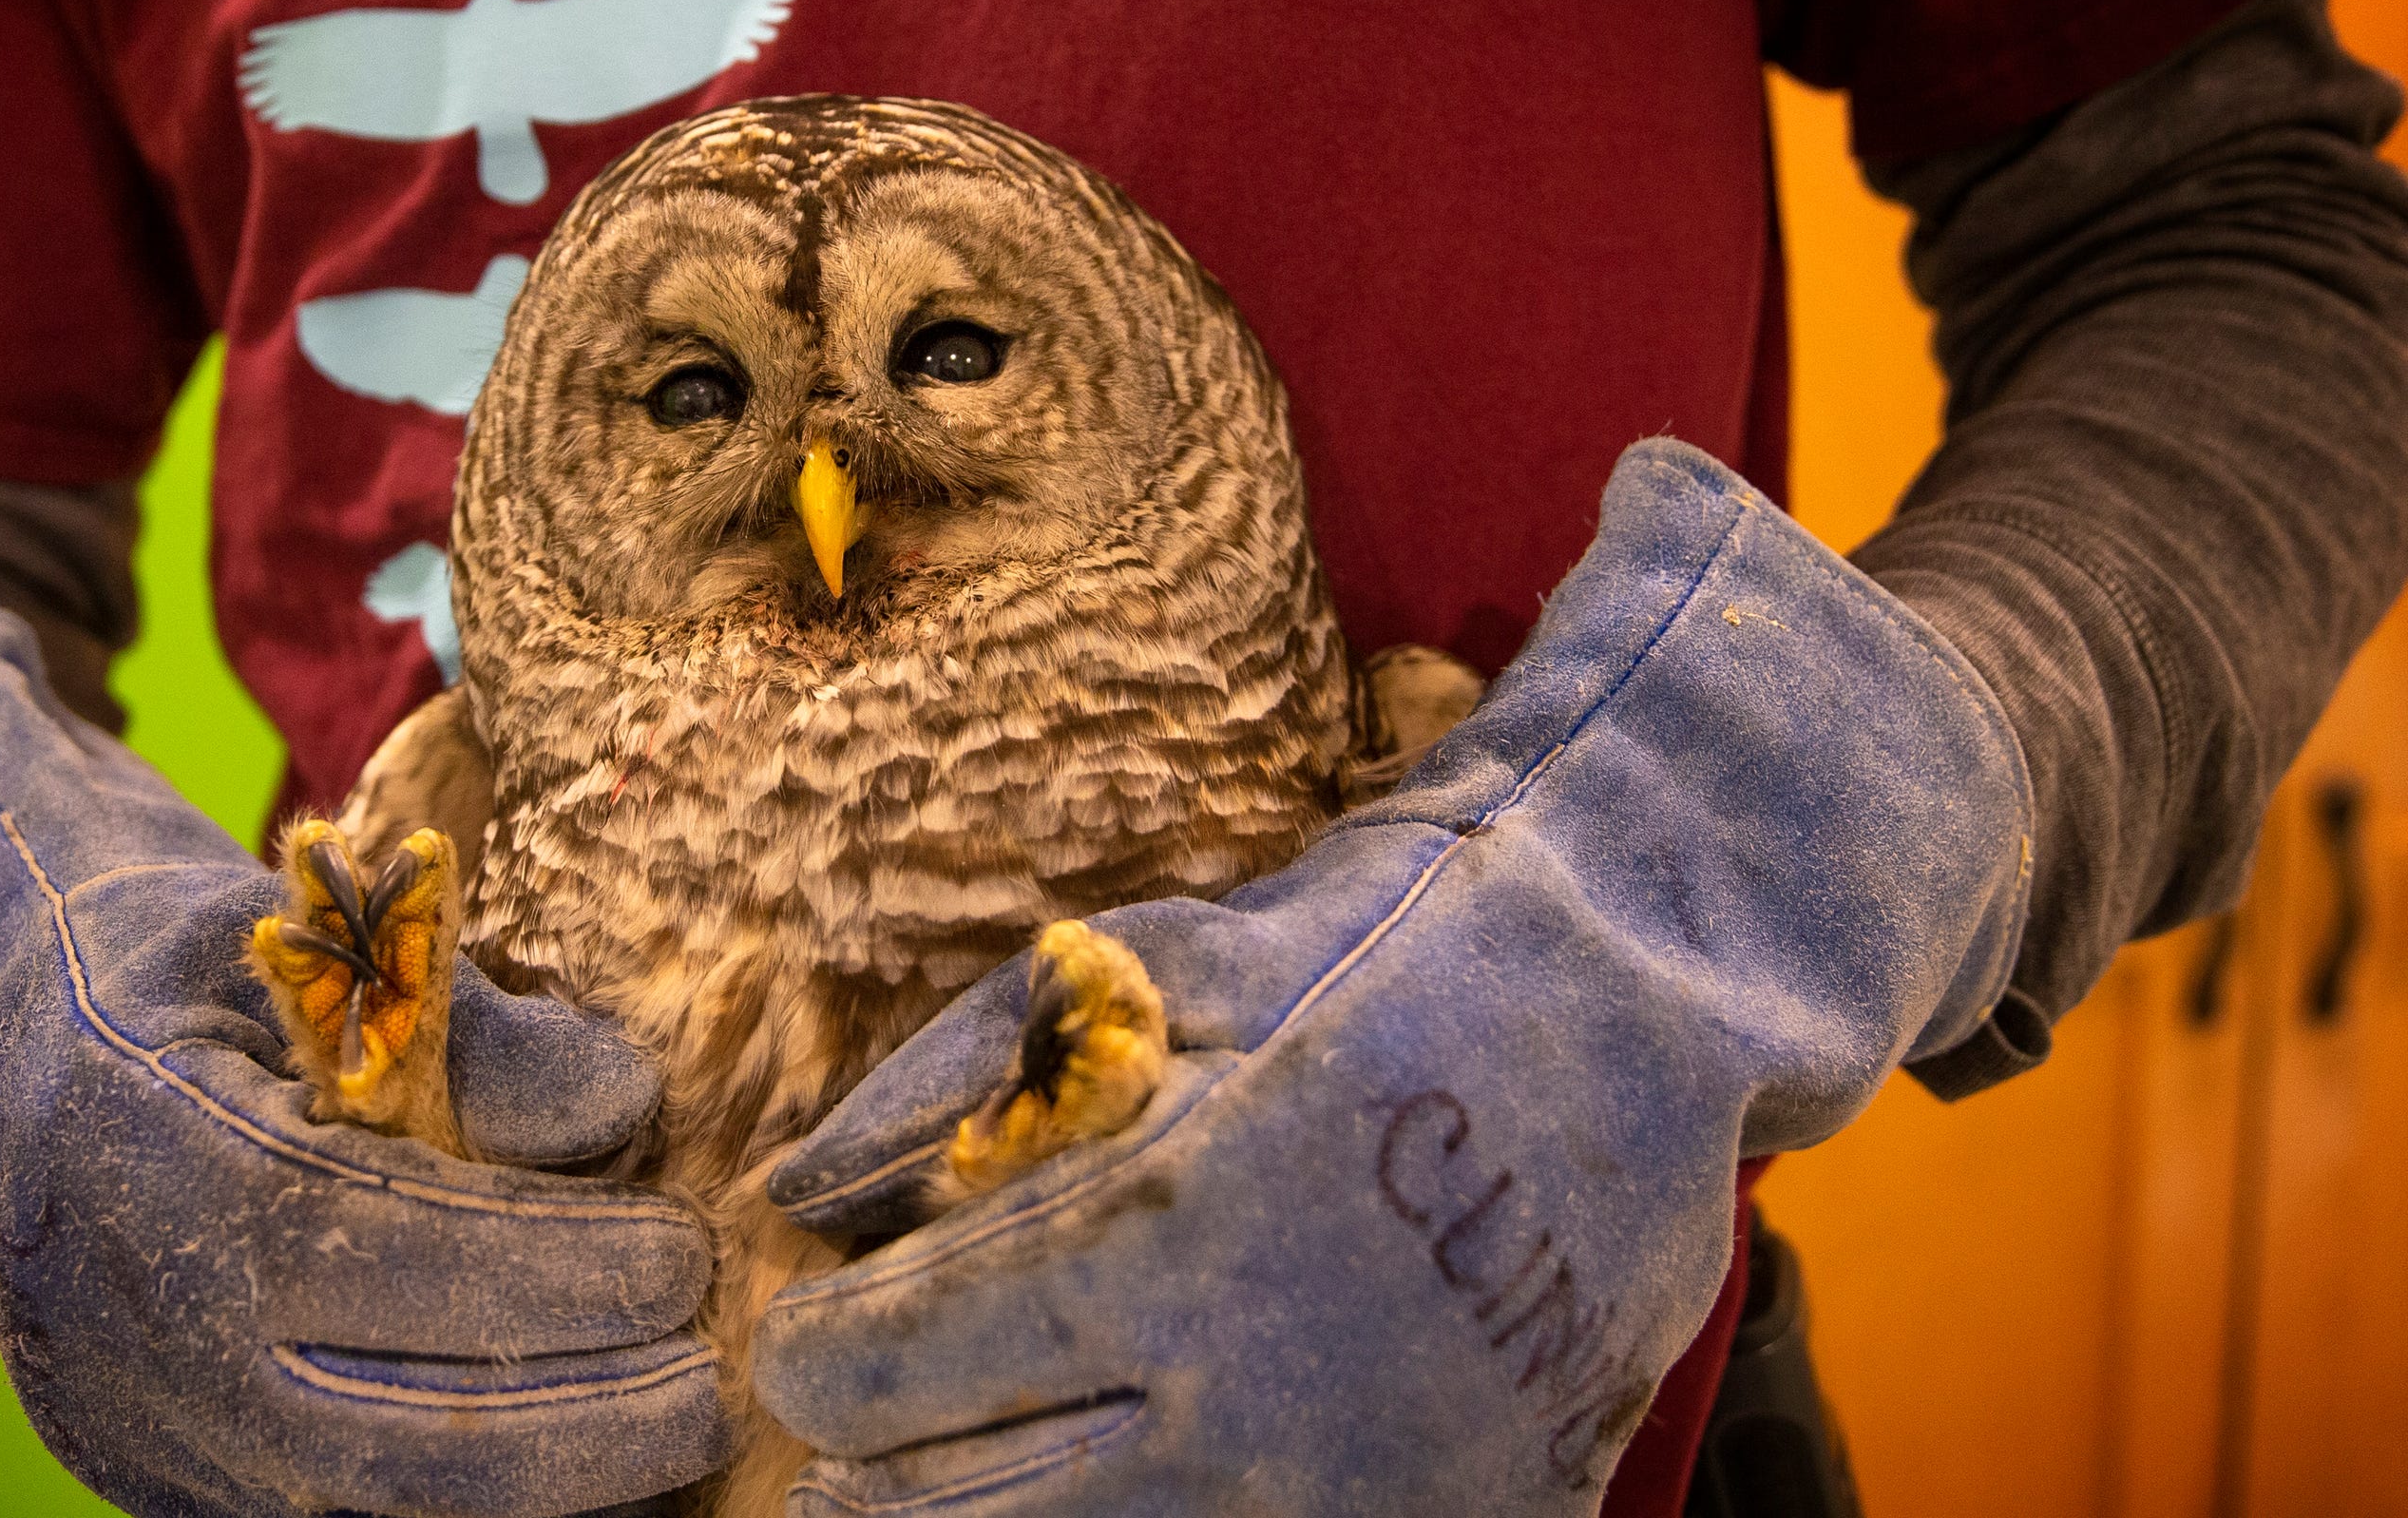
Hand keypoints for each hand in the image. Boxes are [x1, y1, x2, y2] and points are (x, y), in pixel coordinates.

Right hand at [0, 610, 727, 1517]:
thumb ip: (464, 1023)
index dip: (553, 1271)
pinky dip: (461, 1509)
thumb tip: (621, 1114)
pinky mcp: (150, 1484)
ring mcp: (128, 1426)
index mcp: (146, 1151)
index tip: (684, 1255)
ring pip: (367, 1514)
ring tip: (665, 1438)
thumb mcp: (303, 937)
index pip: (374, 1248)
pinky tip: (573, 1470)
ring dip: (542, 1493)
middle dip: (584, 1424)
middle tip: (711, 1382)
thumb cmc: (168, 965)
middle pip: (389, 1432)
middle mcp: (120, 1322)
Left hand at [752, 442, 2029, 1513]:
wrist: (1636, 1017)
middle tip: (858, 1456)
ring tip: (969, 1492)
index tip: (813, 1344)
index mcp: (1149, 1251)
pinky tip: (1141, 1497)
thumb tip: (793, 1194)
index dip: (817, 1362)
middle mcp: (1246, 1411)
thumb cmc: (1369, 966)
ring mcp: (1358, 1503)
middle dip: (871, 1492)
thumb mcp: (1145, 979)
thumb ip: (945, 1089)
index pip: (883, 1376)